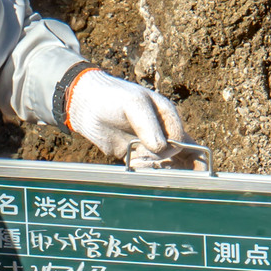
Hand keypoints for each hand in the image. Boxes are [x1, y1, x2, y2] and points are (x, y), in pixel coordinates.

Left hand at [65, 69, 192, 168]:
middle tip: (152, 165)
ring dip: (154, 170)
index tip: (156, 151)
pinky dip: (142, 172)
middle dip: (173, 167)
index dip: (174, 150)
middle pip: (180, 156)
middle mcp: (162, 132)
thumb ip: (149, 126)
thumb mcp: (133, 105)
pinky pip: (145, 169)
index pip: (182, 140)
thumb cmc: (113, 98)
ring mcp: (149, 145)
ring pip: (164, 166)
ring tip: (135, 161)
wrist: (87, 106)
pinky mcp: (135, 156)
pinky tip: (131, 164)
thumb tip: (163, 149)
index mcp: (167, 116)